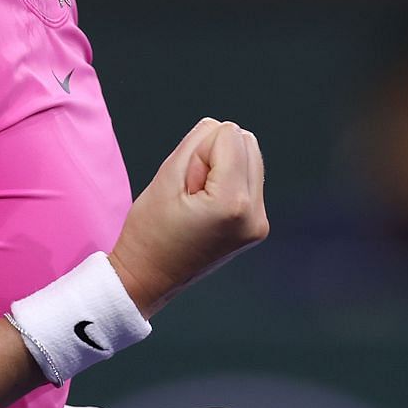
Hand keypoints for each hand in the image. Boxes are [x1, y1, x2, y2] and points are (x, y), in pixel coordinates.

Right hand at [108, 119, 267, 315]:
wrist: (148, 279)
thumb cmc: (149, 233)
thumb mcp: (165, 178)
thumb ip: (196, 143)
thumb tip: (219, 128)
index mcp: (232, 203)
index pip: (229, 135)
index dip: (199, 150)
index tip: (184, 182)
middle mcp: (255, 214)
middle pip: (248, 142)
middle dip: (216, 155)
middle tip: (190, 190)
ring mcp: (259, 223)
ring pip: (251, 158)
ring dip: (224, 168)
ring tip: (198, 199)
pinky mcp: (257, 227)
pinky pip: (250, 181)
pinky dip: (229, 183)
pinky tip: (207, 207)